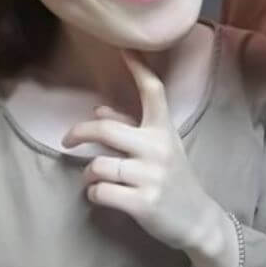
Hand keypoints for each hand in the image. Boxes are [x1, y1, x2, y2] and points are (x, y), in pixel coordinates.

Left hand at [62, 50, 225, 255]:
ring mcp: (151, 176)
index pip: (152, 91)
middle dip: (80, 132)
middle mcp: (158, 148)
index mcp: (164, 130)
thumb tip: (98, 110)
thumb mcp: (158, 149)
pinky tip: (102, 195)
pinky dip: (94, 194)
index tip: (123, 47)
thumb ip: (130, 128)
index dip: (138, 67)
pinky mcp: (143, 202)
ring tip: (94, 178)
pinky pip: (100, 191)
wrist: (198, 219)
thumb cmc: (173, 178)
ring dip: (88, 173)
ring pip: (98, 165)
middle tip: (67, 140)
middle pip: (106, 129)